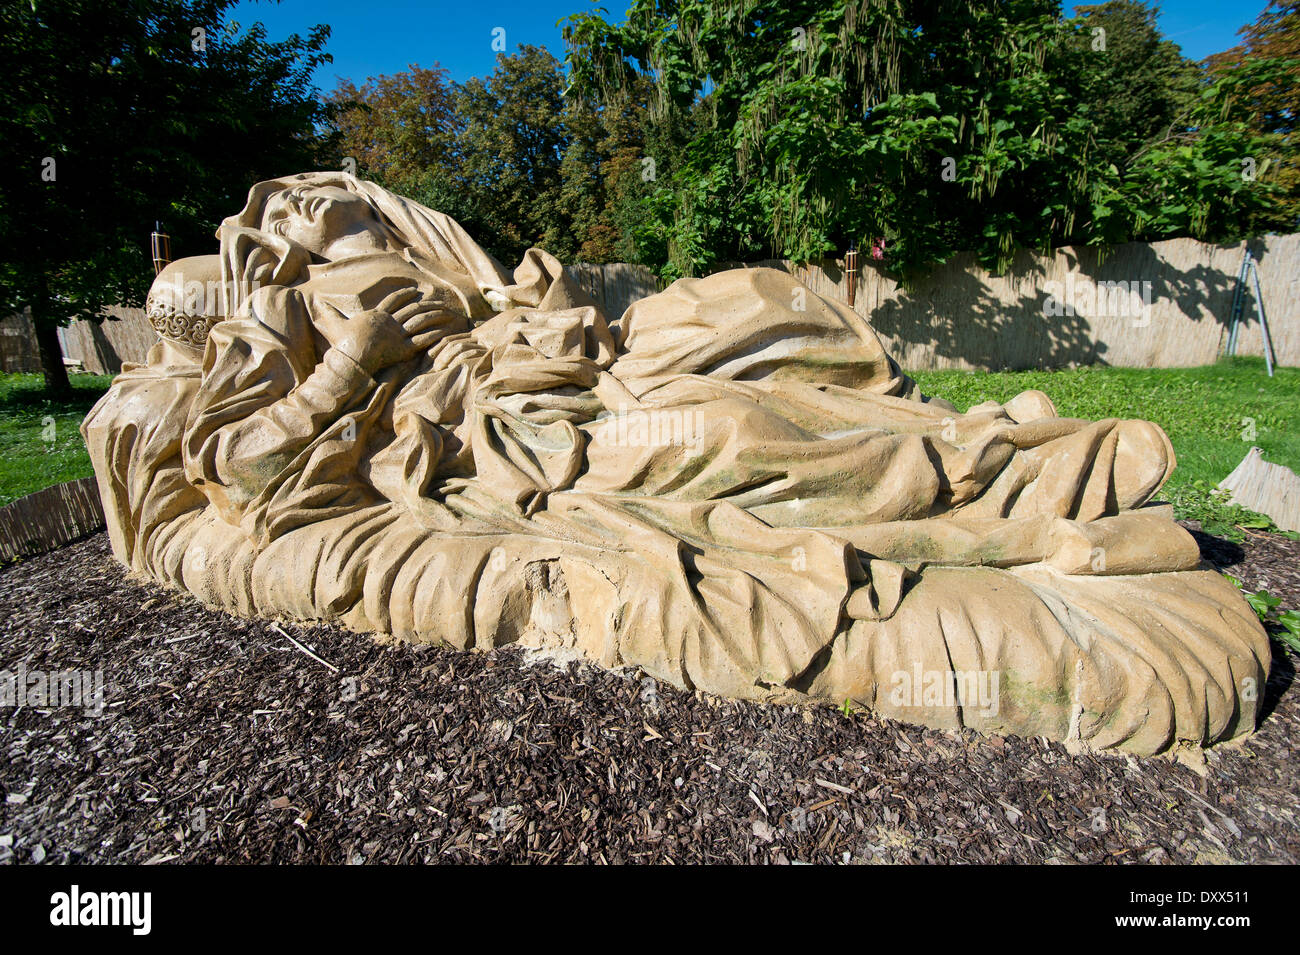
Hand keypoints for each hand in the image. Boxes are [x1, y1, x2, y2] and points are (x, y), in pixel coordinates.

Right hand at [315, 288, 454, 374]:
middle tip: (438, 301)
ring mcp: (398, 335)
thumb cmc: (343, 344)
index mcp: (377, 315)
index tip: (414, 290)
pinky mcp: (404, 349)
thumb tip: (316, 303)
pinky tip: (444, 331)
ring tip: (445, 313)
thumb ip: (329, 314)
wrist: (351, 357)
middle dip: (426, 304)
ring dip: (433, 316)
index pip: (393, 301)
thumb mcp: (335, 326)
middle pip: (411, 309)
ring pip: (420, 322)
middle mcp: (390, 323)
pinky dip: (434, 335)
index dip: (404, 294)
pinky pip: (422, 340)